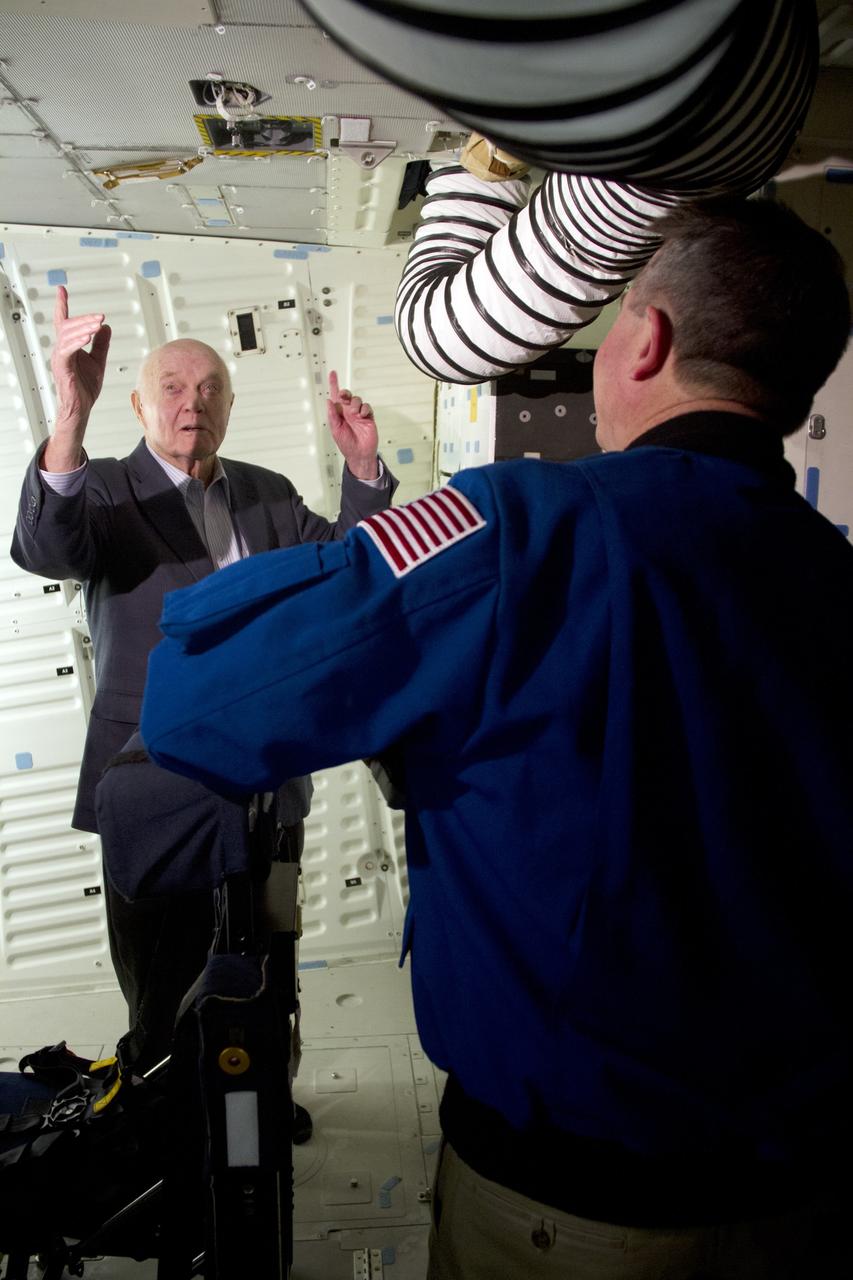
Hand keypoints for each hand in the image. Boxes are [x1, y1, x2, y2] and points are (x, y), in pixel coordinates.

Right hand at [50, 285, 110, 434]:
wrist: (81, 407)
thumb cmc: (85, 387)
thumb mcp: (98, 361)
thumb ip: (101, 344)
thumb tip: (106, 328)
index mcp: (69, 346)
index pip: (63, 321)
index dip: (62, 305)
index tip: (61, 290)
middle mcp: (61, 349)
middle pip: (68, 326)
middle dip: (85, 319)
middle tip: (100, 316)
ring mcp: (60, 358)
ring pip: (67, 335)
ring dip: (84, 328)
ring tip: (97, 324)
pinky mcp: (63, 367)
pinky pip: (68, 350)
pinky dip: (77, 342)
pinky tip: (87, 338)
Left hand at [326, 370, 378, 480]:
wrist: (359, 454)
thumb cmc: (346, 444)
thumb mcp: (335, 430)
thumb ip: (332, 415)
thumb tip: (329, 401)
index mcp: (339, 414)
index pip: (335, 396)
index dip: (334, 384)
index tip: (333, 374)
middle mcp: (348, 412)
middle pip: (347, 395)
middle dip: (345, 393)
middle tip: (343, 397)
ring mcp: (358, 414)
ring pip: (357, 399)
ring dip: (355, 403)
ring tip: (355, 413)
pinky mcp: (368, 417)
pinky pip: (367, 407)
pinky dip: (365, 408)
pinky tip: (362, 415)